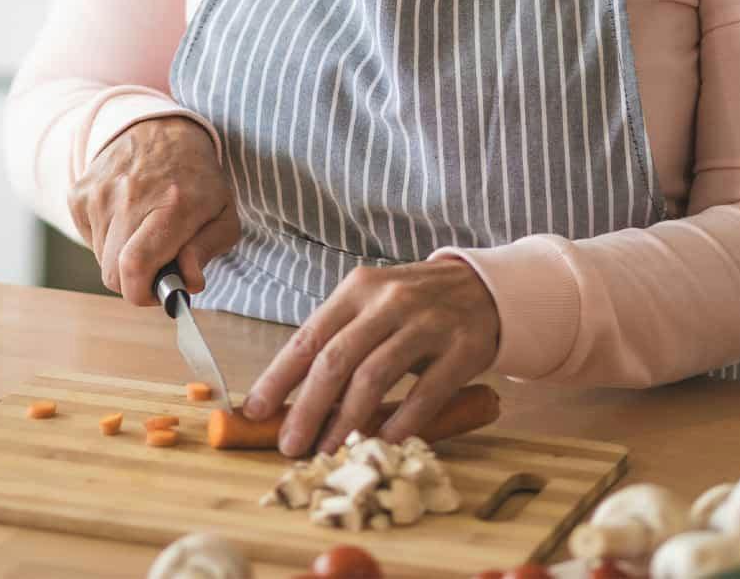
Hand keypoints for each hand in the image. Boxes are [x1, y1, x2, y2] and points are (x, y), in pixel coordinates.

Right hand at [67, 116, 238, 304]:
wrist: (158, 128)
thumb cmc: (196, 177)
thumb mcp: (224, 212)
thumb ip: (208, 250)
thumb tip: (187, 280)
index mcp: (172, 205)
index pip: (136, 267)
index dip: (143, 293)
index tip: (159, 291)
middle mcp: (130, 198)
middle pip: (113, 274)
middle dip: (135, 281)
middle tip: (157, 261)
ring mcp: (99, 194)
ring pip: (101, 259)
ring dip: (122, 257)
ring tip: (144, 229)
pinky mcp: (80, 194)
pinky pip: (88, 238)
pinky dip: (107, 239)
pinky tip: (126, 216)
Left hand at [243, 258, 499, 456]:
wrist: (484, 287)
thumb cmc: (415, 304)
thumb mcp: (373, 306)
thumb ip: (340, 341)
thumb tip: (292, 397)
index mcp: (358, 288)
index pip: (309, 336)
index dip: (279, 377)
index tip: (255, 411)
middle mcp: (389, 301)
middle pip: (337, 358)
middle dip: (307, 408)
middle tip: (289, 445)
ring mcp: (427, 322)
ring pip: (376, 375)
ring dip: (347, 421)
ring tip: (328, 451)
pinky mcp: (462, 347)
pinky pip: (426, 392)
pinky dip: (402, 422)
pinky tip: (384, 441)